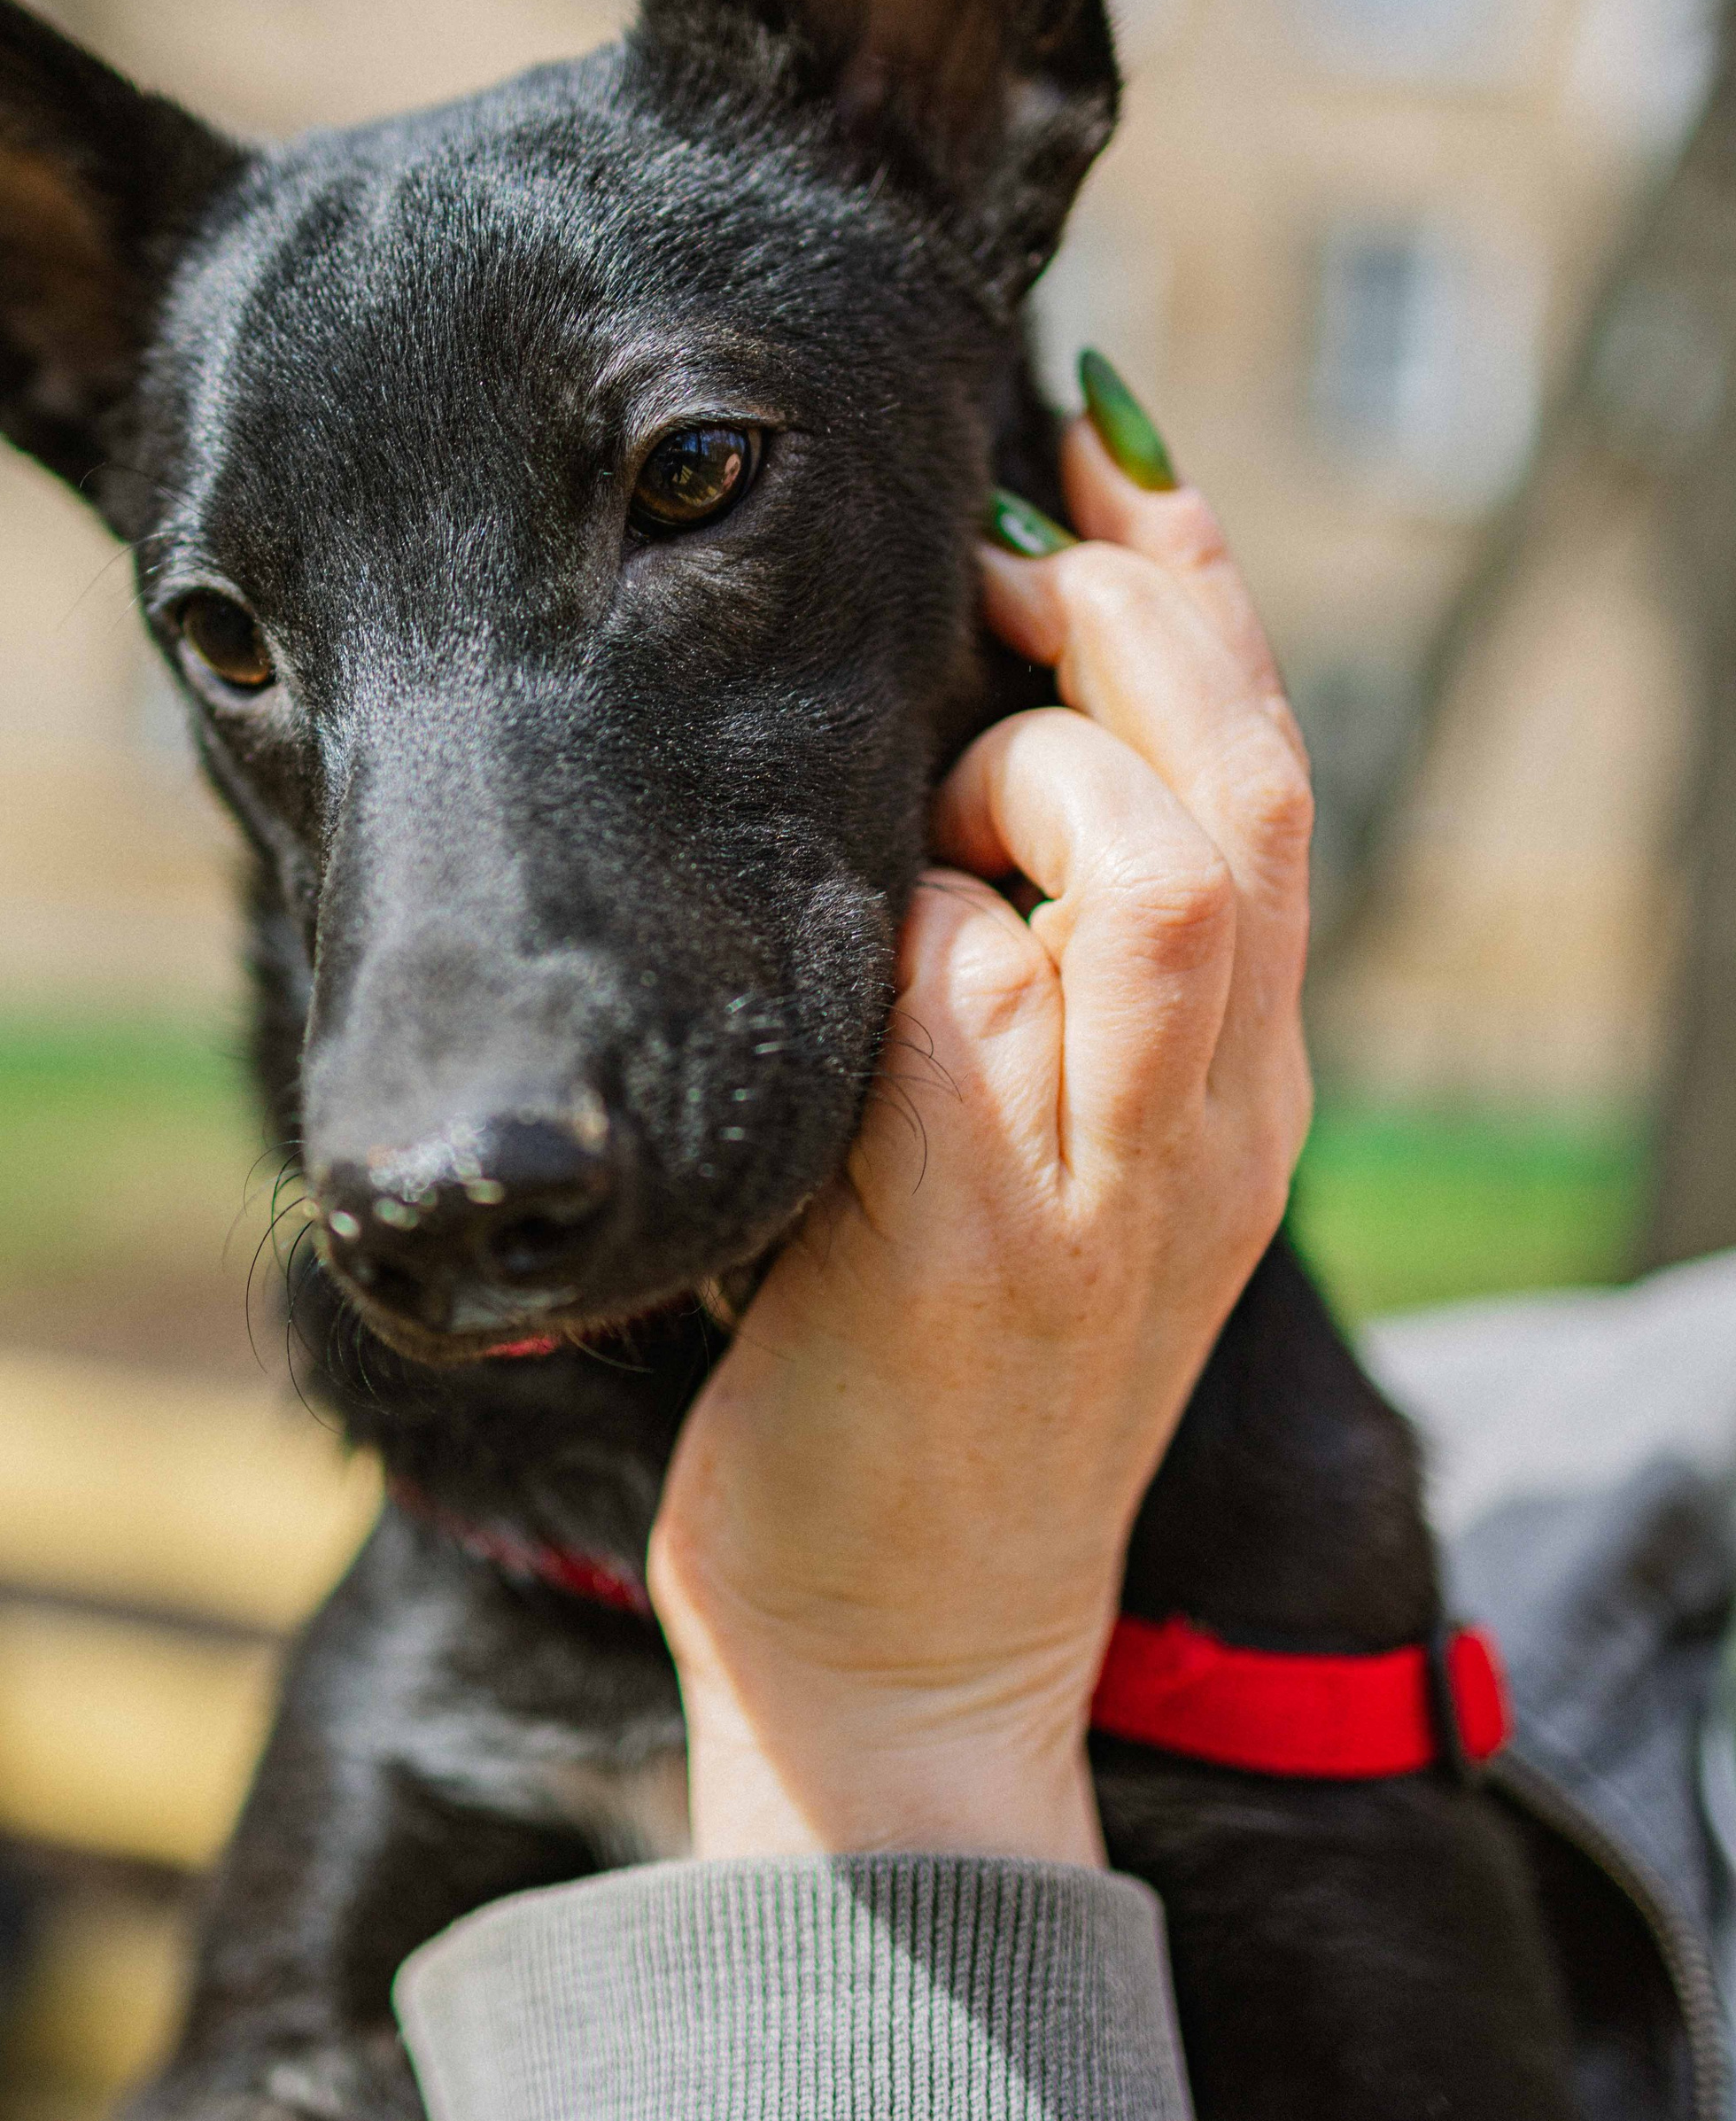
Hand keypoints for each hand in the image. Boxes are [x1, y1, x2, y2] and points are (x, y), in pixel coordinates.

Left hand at [649, 408, 1314, 1867]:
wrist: (904, 1658)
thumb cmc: (920, 1388)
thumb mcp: (1026, 1170)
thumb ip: (1030, 990)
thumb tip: (950, 774)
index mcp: (1233, 1094)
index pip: (1267, 791)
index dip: (1201, 606)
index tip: (1106, 462)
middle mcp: (1213, 1126)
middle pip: (1250, 795)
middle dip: (1140, 624)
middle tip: (1017, 532)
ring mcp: (1114, 1186)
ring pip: (1167, 874)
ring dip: (1038, 768)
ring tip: (938, 773)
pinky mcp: (983, 1245)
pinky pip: (976, 999)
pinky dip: (920, 916)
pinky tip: (852, 939)